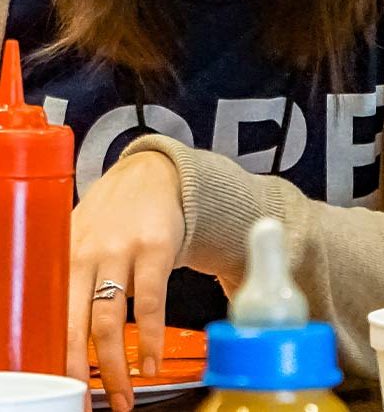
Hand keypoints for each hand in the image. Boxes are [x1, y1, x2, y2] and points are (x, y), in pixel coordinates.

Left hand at [68, 152, 184, 411]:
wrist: (154, 173)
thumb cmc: (115, 214)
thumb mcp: (81, 240)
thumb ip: (73, 281)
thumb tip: (59, 336)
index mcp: (63, 258)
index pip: (50, 319)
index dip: (53, 360)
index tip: (60, 390)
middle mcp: (87, 255)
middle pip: (77, 327)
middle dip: (83, 373)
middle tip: (91, 405)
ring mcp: (121, 251)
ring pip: (111, 321)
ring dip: (118, 366)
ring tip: (124, 394)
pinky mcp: (155, 248)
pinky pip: (151, 304)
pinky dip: (151, 339)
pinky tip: (152, 361)